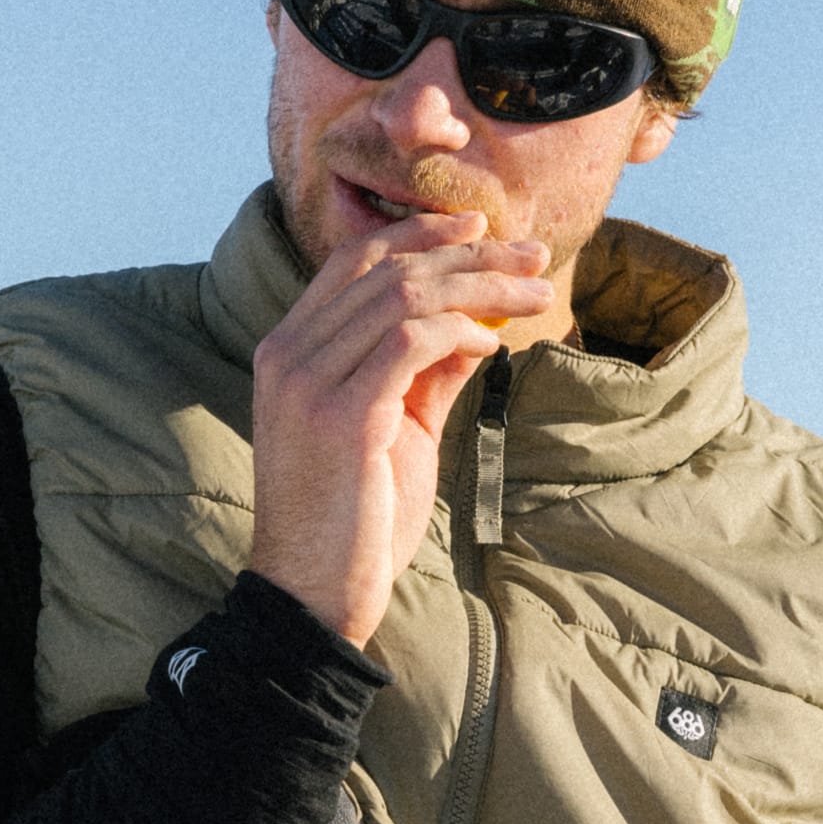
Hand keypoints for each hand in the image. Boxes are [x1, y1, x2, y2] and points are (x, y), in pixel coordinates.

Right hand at [249, 212, 553, 645]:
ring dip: (480, 284)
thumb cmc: (353, 522)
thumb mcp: (394, 432)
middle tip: (532, 252)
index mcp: (288, 351)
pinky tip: (491, 343)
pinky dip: (459, 330)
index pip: (353, 261)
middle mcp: (288, 354)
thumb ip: (426, 376)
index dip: (419, 234)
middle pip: (386, 268)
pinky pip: (410, 339)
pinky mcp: (341, 414)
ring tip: (534, 292)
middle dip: (468, 252)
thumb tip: (478, 327)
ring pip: (402, 293)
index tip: (480, 227)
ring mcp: (308, 381)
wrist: (314, 595)